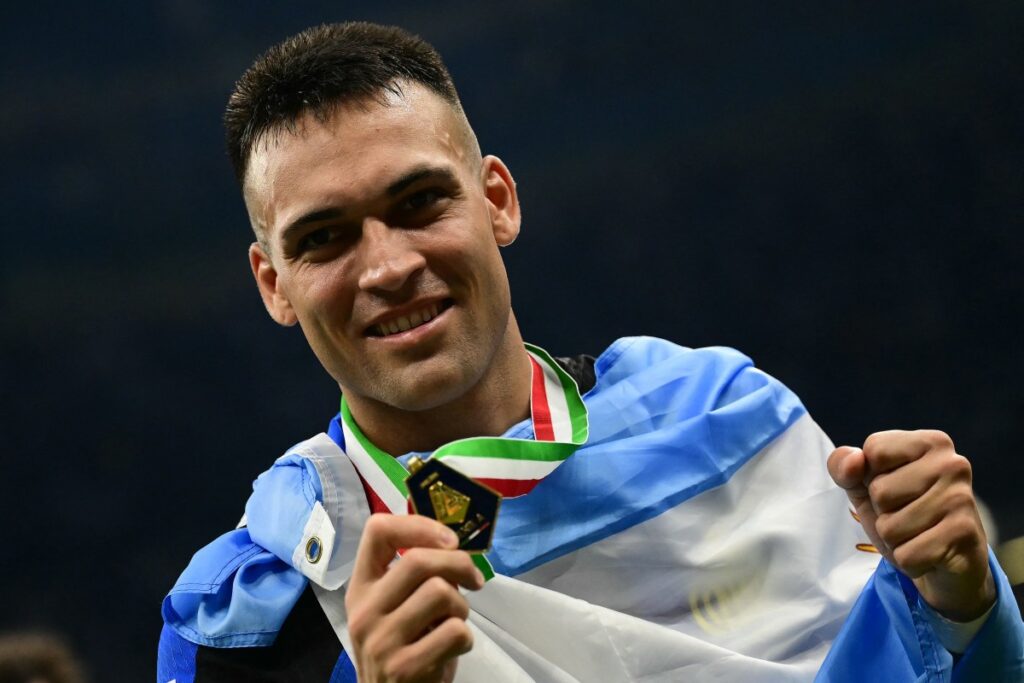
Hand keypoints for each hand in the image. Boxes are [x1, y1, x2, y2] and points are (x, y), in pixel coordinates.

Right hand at [345, 513, 484, 681]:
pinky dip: (466, 638)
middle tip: (474, 579)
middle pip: (419, 561)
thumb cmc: (401, 647)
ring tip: (454, 621)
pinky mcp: (404, 668)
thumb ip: (412, 577)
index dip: (419, 525)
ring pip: (441, 593)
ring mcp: (381, 642)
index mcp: (360, 588)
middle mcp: (364, 611)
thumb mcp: (393, 608)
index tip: (449, 541)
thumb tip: (452, 545)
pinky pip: (455, 631)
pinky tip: (454, 647)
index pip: (378, 531)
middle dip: (459, 564)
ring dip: (462, 606)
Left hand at [827, 430, 994, 620]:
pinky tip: (928, 553)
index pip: (873, 451)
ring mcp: (961, 499)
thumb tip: (854, 460)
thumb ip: (844, 466)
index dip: (870, 477)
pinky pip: (907, 554)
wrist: (944, 562)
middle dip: (883, 513)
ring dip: (894, 539)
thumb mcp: (863, 485)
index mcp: (931, 442)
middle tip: (907, 516)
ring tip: (917, 534)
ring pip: (890, 527)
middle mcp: (952, 464)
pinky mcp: (964, 535)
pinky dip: (908, 560)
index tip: (895, 487)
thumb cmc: (901, 512)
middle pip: (880, 491)